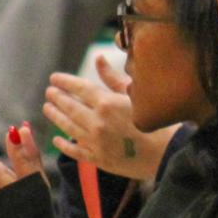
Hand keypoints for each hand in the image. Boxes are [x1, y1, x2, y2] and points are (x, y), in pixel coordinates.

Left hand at [44, 57, 172, 178]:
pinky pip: (75, 151)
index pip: (78, 88)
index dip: (64, 81)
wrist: (169, 154)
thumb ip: (113, 78)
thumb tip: (98, 58)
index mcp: (106, 103)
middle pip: (69, 107)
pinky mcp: (98, 159)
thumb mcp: (136, 95)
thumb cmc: (158, 121)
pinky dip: (64, 145)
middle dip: (57, 98)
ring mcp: (95, 142)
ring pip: (67, 127)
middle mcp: (96, 122)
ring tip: (48, 108)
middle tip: (49, 92)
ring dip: (55, 117)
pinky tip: (57, 139)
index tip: (54, 78)